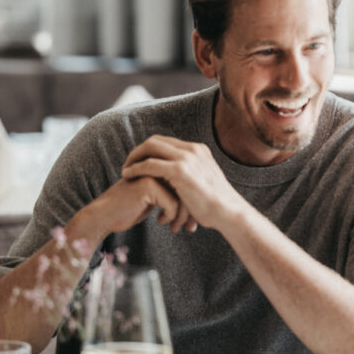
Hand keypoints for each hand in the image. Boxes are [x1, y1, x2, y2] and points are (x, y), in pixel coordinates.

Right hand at [74, 175, 191, 240]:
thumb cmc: (129, 210)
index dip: (192, 204)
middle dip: (191, 211)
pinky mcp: (148, 185)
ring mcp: (153, 173)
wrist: (103, 216)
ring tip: (175, 228)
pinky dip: (170, 216)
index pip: (187, 184)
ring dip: (181, 216)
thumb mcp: (153, 199)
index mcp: (161, 167)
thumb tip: (195, 204)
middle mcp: (158, 166)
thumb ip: (170, 193)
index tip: (192, 223)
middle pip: (188, 188)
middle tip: (190, 228)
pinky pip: (172, 203)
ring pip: (182, 196)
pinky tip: (160, 221)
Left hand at [121, 137, 243, 231]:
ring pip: (150, 148)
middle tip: (128, 164)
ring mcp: (186, 158)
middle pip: (156, 141)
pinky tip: (127, 175)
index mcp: (199, 150)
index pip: (167, 142)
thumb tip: (181, 183)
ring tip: (125, 170)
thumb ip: (193, 177)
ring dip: (134, 158)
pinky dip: (135, 168)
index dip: (149, 150)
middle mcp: (192, 149)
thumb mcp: (205, 183)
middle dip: (139, 151)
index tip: (139, 161)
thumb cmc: (217, 206)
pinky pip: (149, 164)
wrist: (228, 212)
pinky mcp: (179, 170)